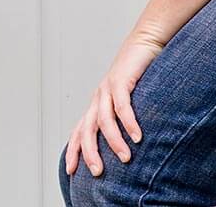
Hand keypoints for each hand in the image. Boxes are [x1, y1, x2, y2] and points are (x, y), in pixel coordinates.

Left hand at [65, 35, 163, 177]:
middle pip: (86, 129)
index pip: (79, 131)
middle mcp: (98, 98)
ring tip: (126, 158)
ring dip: (114, 141)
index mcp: (97, 105)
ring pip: (104, 120)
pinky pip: (122, 105)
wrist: (144, 43)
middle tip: (98, 172)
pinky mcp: (121, 80)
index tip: (71, 171)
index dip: (73, 150)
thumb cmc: (139, 75)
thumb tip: (130, 145)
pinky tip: (137, 136)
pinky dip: (128, 122)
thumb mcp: (129, 100)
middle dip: (89, 152)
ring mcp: (108, 89)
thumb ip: (125, 120)